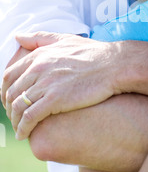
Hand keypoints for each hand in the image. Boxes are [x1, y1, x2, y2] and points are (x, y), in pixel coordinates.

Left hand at [2, 32, 121, 139]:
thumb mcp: (64, 39)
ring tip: (19, 129)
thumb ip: (40, 38)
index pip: (9, 76)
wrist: (113, 65)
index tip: (9, 100)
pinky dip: (23, 128)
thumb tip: (18, 37)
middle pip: (11, 93)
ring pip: (18, 106)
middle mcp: (38, 68)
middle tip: (13, 117)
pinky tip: (23, 134)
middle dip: (8, 108)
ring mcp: (46, 84)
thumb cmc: (93, 53)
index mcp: (38, 55)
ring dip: (15, 120)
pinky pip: (30, 117)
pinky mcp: (55, 100)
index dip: (5, 91)